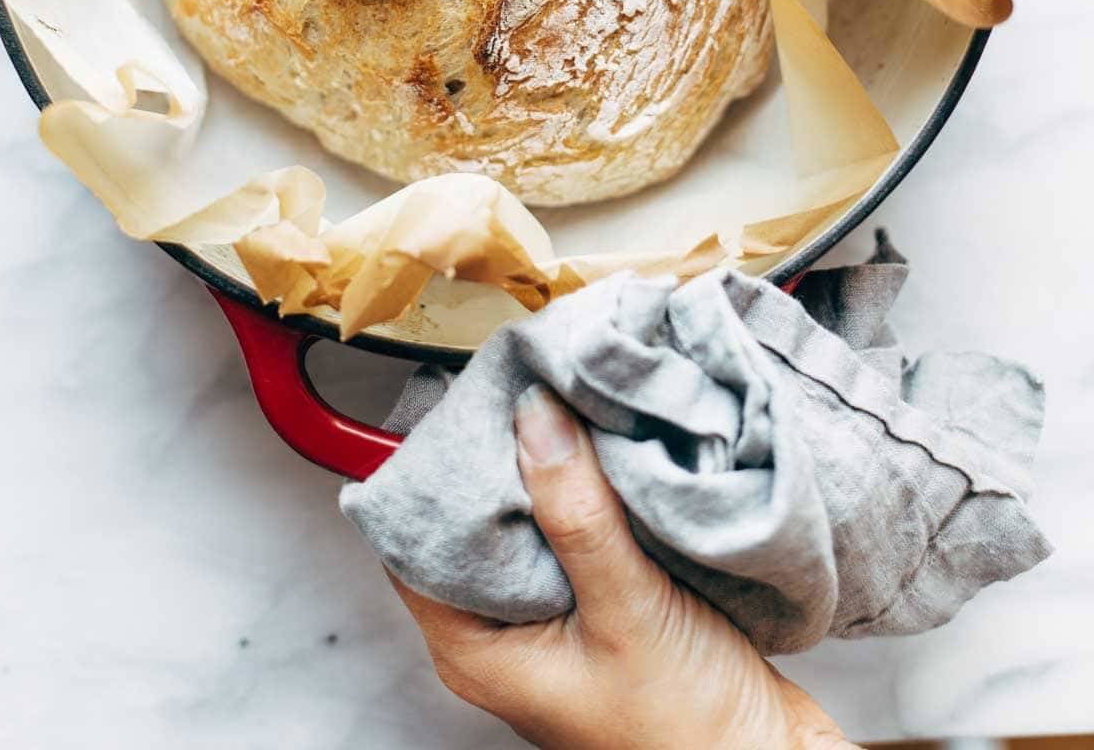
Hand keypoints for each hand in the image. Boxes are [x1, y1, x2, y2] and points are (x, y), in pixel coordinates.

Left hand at [390, 384, 854, 749]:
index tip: (467, 406)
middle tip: (526, 388)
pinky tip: (610, 453)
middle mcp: (505, 633)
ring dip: (553, 466)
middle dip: (501, 455)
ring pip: (530, 517)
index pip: (414, 541)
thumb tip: (534, 419)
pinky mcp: (602, 601)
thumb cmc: (688, 733)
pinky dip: (593, 488)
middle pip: (474, 519)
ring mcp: (553, 616)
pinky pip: (579, 526)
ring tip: (567, 406)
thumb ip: (577, 515)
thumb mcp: (626, 612)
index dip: (434, 471)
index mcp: (476, 649)